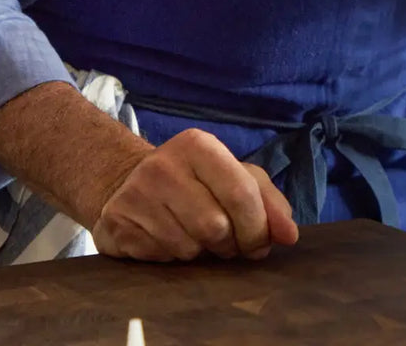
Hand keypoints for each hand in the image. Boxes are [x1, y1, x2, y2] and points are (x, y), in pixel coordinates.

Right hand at [92, 128, 299, 261]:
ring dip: (201, 253)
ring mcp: (135, 196)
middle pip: (215, 226)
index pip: (240, 192)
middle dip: (230, 245)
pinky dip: (172, 259)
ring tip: (197, 237)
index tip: (260, 244)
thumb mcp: (234, 176)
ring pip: (188, 248)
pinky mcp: (116, 226)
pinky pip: (160, 259)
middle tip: (229, 244)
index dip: (257, 227)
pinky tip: (169, 240)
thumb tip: (290, 235)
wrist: (126, 182)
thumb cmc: (195, 181)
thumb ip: (268, 202)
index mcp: (198, 145)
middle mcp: (163, 165)